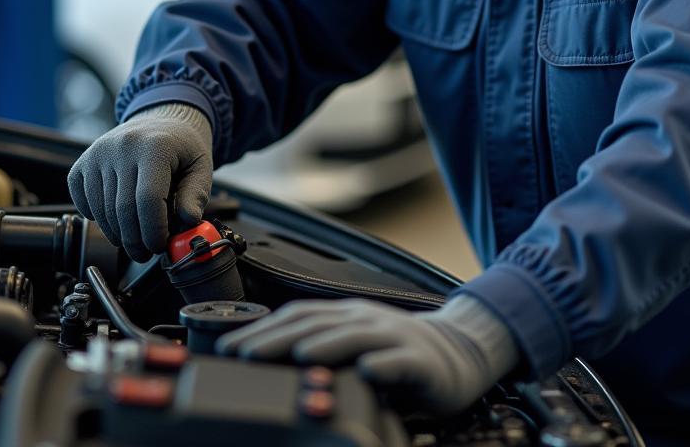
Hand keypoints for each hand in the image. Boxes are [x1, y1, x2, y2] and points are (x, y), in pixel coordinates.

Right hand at [67, 103, 212, 261]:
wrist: (160, 121)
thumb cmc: (181, 148)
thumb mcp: (200, 166)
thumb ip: (197, 195)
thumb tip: (189, 222)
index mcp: (155, 146)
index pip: (148, 199)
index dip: (153, 230)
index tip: (159, 245)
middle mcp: (122, 146)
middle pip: (122, 209)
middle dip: (135, 240)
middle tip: (145, 253)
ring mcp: (99, 153)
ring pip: (102, 211)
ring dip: (118, 234)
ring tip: (134, 238)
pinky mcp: (82, 163)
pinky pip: (82, 202)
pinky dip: (97, 218)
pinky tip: (115, 218)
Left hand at [215, 295, 518, 414]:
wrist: (460, 352)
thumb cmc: (400, 355)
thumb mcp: (356, 351)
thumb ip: (323, 356)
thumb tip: (275, 371)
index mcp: (345, 316)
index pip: (296, 317)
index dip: (262, 329)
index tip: (229, 347)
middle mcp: (365, 319)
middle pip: (315, 324)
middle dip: (277, 338)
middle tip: (245, 354)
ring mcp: (393, 336)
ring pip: (353, 336)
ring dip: (325, 346)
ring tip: (299, 357)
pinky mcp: (420, 360)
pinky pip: (398, 361)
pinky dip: (381, 365)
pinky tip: (366, 372)